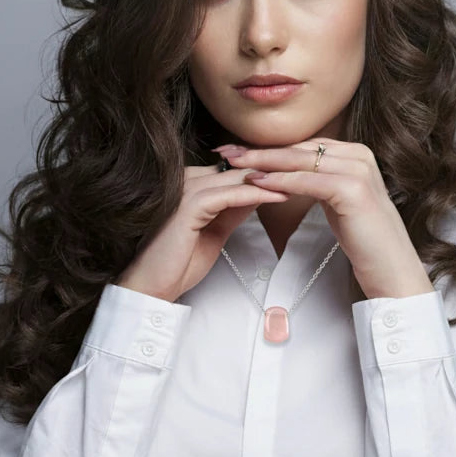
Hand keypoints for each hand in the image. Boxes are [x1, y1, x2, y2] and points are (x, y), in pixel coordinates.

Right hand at [116, 162, 289, 301]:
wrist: (150, 289)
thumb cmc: (178, 263)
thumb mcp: (215, 230)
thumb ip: (232, 209)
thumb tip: (257, 193)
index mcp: (190, 182)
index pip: (234, 168)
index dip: (265, 170)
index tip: (295, 173)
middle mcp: (186, 178)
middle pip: (238, 167)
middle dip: (273, 170)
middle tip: (306, 171)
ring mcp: (185, 189)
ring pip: (236, 178)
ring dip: (270, 179)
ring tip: (298, 181)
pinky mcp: (187, 205)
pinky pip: (228, 194)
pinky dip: (255, 194)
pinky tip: (278, 196)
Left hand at [216, 138, 434, 298]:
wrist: (392, 270)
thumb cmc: (364, 239)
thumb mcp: (338, 201)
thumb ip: (320, 180)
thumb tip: (285, 172)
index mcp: (356, 153)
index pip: (305, 145)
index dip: (271, 148)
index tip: (240, 151)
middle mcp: (360, 154)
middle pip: (300, 149)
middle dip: (260, 151)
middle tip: (227, 152)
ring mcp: (359, 169)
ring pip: (300, 162)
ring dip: (264, 162)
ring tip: (235, 165)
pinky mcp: (353, 189)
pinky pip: (307, 181)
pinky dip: (280, 181)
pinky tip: (258, 182)